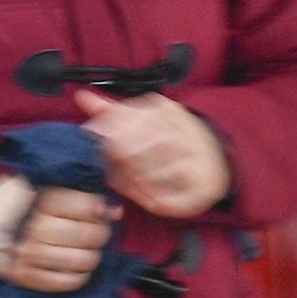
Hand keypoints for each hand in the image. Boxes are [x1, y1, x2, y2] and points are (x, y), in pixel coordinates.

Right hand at [0, 173, 115, 293]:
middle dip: (99, 234)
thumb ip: (81, 196)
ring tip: (89, 252)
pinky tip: (78, 270)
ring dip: (91, 257)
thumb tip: (114, 211)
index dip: (98, 208)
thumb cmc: (25, 208)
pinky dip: (77, 277)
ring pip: (80, 260)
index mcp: (40, 199)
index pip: (87, 205)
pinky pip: (63, 282)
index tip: (97, 210)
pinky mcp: (23, 275)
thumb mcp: (49, 191)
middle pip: (87, 234)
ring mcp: (26, 252)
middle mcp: (32, 225)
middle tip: (97, 233)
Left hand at [79, 87, 230, 219]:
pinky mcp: (203, 187)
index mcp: (165, 111)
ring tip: (127, 185)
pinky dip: (154, 202)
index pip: (127, 125)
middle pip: (136, 152)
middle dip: (118, 166)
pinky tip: (147, 199)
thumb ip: (111, 111)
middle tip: (110, 174)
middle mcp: (183, 132)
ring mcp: (196, 160)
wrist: (215, 157)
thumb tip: (81, 96)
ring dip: (133, 185)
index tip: (100, 153)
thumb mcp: (142, 119)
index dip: (107, 142)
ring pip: (151, 176)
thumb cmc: (168, 137)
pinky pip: (170, 199)